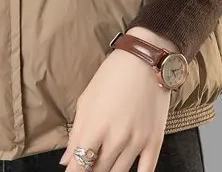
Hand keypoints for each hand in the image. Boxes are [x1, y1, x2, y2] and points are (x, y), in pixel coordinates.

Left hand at [59, 27, 178, 171]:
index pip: (80, 164)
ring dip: (109, 171)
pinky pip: (146, 171)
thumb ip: (77, 132)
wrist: (145, 60)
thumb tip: (67, 160)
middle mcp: (116, 138)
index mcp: (96, 126)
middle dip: (91, 169)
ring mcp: (137, 141)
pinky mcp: (155, 141)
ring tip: (105, 162)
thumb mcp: (87, 98)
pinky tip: (129, 171)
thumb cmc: (112, 75)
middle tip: (89, 162)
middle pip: (99, 170)